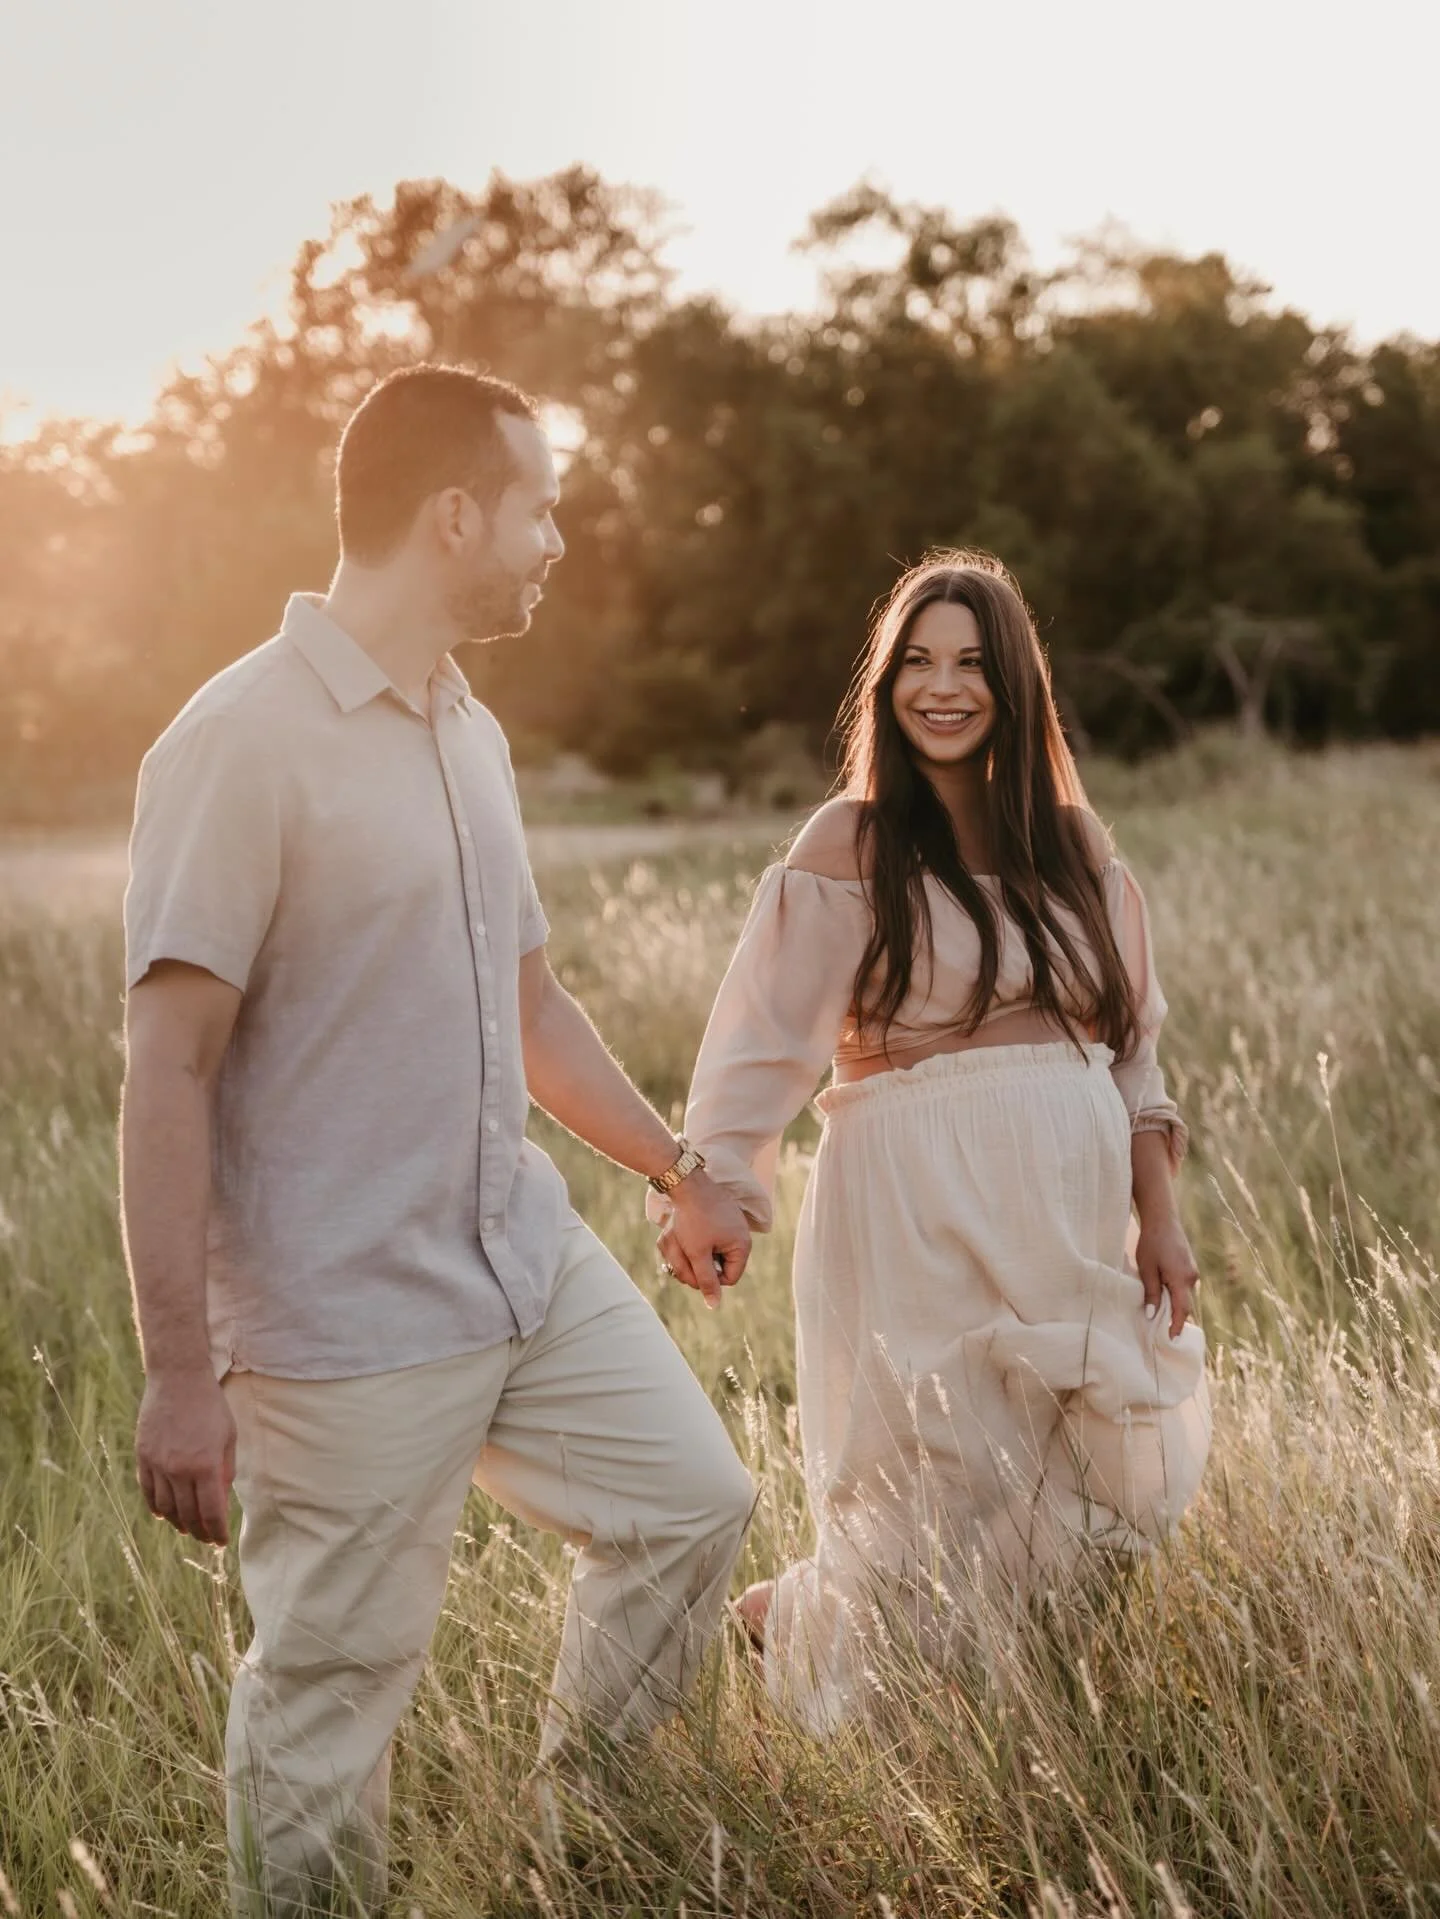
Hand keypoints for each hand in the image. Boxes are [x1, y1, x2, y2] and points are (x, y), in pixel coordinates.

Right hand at [135, 1370, 236, 1544]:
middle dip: (199, 1531)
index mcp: (205, 1465)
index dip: (216, 1532)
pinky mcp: (143, 1457)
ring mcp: (158, 1464)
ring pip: (165, 1507)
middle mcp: (179, 1470)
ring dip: (177, 1522)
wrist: (178, 1379)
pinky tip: (164, 1514)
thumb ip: (225, 1470)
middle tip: (207, 1538)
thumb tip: (220, 1500)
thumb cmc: (210, 1405)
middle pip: (187, 1514)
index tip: (221, 1542)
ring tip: (187, 1528)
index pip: (211, 1512)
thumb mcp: (228, 1436)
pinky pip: (148, 1491)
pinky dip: (156, 1506)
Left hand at [656, 1169, 751, 1309]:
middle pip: (719, 1266)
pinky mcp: (721, 1218)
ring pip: (711, 1253)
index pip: (728, 1279)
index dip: (708, 1278)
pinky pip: (709, 1239)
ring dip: (693, 1252)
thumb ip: (706, 1280)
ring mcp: (732, 1227)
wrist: (686, 1183)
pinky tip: (685, 1230)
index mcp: (742, 1246)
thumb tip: (715, 1305)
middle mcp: (741, 1237)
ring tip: (680, 1240)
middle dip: (698, 1264)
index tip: (692, 1265)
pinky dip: (695, 1240)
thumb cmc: (693, 1219)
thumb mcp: (697, 1253)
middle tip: (680, 1254)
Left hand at [1135, 1214, 1199, 1339]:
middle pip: (1184, 1305)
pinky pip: (1184, 1287)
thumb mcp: (1147, 1269)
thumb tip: (1152, 1315)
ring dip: (1174, 1305)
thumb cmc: (1151, 1242)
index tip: (1171, 1339)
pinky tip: (1163, 1296)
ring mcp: (1193, 1271)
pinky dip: (1175, 1294)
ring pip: (1184, 1295)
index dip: (1176, 1326)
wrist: (1162, 1219)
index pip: (1181, 1310)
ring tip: (1160, 1317)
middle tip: (1163, 1333)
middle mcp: (1192, 1277)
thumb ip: (1151, 1292)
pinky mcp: (1189, 1267)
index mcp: (1181, 1279)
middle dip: (1175, 1318)